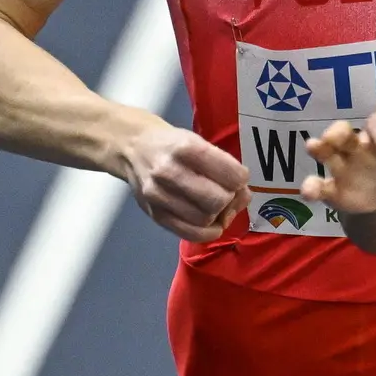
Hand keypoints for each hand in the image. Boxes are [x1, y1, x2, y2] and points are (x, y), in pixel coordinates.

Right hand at [118, 122, 249, 241]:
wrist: (132, 148)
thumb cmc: (172, 144)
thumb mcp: (198, 142)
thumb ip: (222, 165)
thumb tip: (243, 194)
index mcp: (186, 148)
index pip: (230, 174)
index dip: (241, 179)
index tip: (238, 177)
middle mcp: (169, 172)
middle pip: (217, 200)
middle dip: (231, 199)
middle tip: (229, 193)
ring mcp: (159, 196)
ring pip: (205, 219)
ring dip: (220, 216)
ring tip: (219, 206)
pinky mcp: (154, 214)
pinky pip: (189, 233)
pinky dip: (207, 232)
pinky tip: (212, 223)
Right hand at [300, 107, 375, 214]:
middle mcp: (359, 145)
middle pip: (342, 132)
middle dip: (335, 133)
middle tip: (332, 138)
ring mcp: (345, 165)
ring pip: (326, 152)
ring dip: (318, 148)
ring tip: (312, 148)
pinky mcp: (337, 189)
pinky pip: (321, 187)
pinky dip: (312, 187)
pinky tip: (309, 192)